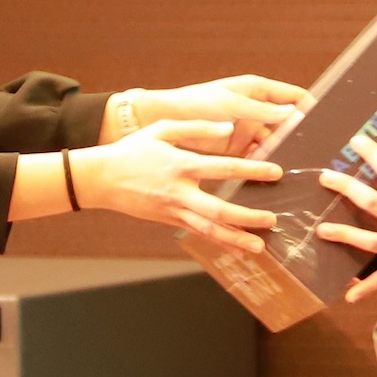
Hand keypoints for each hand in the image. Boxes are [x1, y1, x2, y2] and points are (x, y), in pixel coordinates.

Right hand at [73, 119, 283, 252]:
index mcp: (181, 164)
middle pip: (219, 209)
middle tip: (272, 218)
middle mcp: (180, 191)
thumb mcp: (163, 129)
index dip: (251, 170)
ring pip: (209, 229)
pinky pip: (199, 234)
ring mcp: (174, 210)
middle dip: (247, 216)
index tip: (275, 172)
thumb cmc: (133, 150)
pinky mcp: (170, 221)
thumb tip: (228, 127)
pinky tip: (237, 249)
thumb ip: (197, 128)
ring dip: (236, 238)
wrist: (101, 178)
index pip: (223, 168)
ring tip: (259, 246)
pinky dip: (220, 242)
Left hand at [111, 74, 310, 154]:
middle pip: (288, 123)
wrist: (161, 122)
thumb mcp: (230, 105)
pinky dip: (267, 168)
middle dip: (302, 136)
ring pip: (276, 144)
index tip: (329, 122)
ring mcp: (248, 131)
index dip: (311, 107)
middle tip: (321, 152)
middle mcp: (256, 110)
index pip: (293, 96)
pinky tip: (278, 181)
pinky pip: (259, 159)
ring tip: (304, 171)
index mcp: (257, 90)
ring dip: (286, 155)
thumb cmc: (195, 103)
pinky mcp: (237, 151)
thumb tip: (294, 113)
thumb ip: (262, 111)